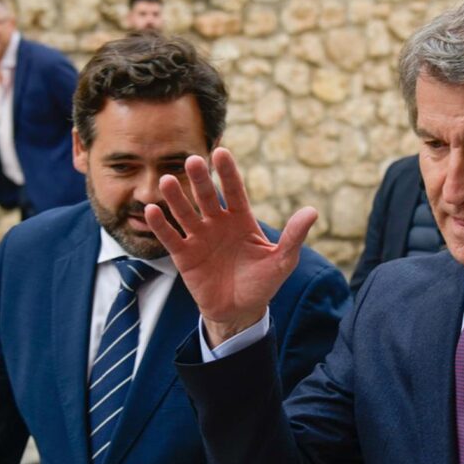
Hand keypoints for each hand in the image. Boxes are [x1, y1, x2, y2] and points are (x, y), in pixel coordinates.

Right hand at [145, 147, 317, 345]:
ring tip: (167, 181)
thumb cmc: (262, 283)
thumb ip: (293, 237)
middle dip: (200, 180)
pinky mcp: (184, 255)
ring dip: (176, 198)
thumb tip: (312, 211)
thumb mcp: (282, 261)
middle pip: (207, 197)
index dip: (228, 173)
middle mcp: (218, 223)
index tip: (221, 152)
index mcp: (241, 220)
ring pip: (185, 213)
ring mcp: (199, 238)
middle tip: (193, 160)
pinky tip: (151, 211)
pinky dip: (160, 225)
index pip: (235, 191)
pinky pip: (170, 237)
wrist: (240, 311)